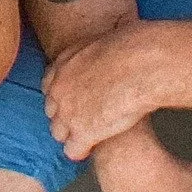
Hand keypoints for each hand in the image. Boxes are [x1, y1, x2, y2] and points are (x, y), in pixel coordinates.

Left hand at [42, 23, 164, 157]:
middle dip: (66, 116)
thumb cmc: (133, 47)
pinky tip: (93, 148)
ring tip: (89, 137)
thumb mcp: (105, 40)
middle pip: (52, 111)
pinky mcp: (82, 133)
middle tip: (85, 119)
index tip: (77, 99)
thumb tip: (110, 48)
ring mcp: (68, 112)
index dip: (65, 95)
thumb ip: (97, 52)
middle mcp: (59, 89)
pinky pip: (73, 150)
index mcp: (62, 65)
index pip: (50, 86)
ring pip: (58, 133)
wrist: (141, 65)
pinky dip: (83, 151)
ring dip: (73, 135)